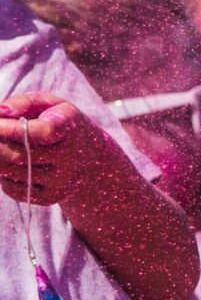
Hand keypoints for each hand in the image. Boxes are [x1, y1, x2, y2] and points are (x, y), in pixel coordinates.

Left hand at [0, 97, 118, 207]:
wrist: (92, 159)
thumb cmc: (60, 124)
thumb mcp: (50, 104)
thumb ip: (24, 102)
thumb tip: (0, 112)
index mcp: (69, 129)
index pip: (38, 132)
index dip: (9, 129)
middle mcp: (69, 159)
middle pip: (17, 154)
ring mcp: (60, 181)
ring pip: (10, 172)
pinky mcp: (50, 198)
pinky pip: (11, 188)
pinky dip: (2, 176)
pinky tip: (7, 165)